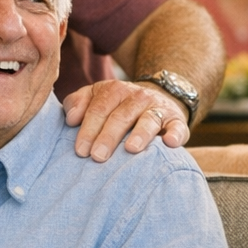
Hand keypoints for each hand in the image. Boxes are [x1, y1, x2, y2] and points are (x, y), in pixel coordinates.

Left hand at [63, 80, 189, 162]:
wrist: (156, 99)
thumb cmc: (118, 107)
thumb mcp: (96, 98)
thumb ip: (78, 103)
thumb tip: (70, 118)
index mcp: (114, 90)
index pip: (99, 108)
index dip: (89, 129)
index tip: (81, 150)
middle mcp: (137, 96)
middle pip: (121, 116)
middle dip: (108, 136)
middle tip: (97, 156)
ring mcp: (157, 108)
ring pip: (148, 120)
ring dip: (140, 134)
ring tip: (131, 149)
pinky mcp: (176, 120)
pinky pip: (177, 126)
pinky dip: (175, 134)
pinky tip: (169, 143)